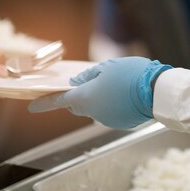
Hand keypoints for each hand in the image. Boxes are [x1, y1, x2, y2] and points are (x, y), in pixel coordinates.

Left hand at [29, 57, 171, 128]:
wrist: (157, 92)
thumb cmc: (131, 74)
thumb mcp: (108, 67)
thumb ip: (89, 77)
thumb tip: (76, 83)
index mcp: (86, 97)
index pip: (59, 101)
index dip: (44, 103)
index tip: (32, 107)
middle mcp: (93, 112)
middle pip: (78, 105)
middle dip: (76, 97)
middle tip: (86, 84)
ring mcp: (107, 120)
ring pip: (96, 108)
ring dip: (99, 99)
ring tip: (116, 84)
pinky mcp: (120, 123)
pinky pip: (110, 112)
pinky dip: (112, 104)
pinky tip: (125, 94)